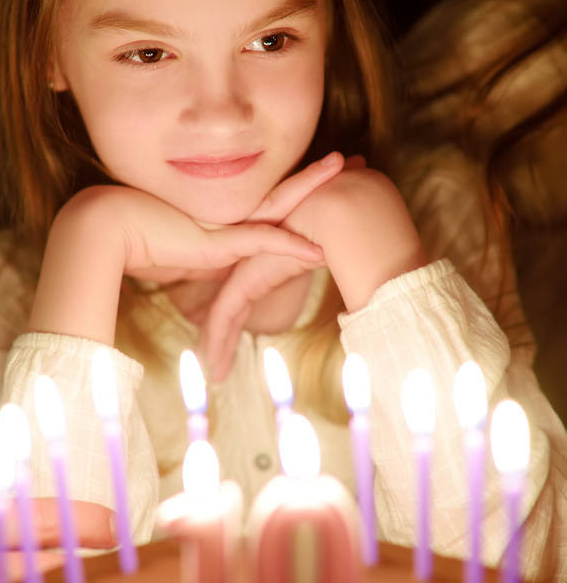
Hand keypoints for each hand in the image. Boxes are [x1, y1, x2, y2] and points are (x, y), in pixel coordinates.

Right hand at [29, 181, 328, 342]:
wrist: (104, 230)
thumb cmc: (133, 239)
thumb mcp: (179, 249)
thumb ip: (202, 254)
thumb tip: (216, 266)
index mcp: (221, 212)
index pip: (268, 196)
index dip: (298, 183)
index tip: (326, 169)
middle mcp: (225, 211)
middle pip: (281, 189)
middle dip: (315, 174)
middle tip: (349, 159)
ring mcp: (222, 222)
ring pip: (278, 204)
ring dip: (313, 190)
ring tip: (346, 168)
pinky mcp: (215, 242)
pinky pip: (261, 244)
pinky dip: (290, 250)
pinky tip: (318, 253)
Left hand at [199, 154, 365, 378]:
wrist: (345, 206)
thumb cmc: (355, 228)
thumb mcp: (346, 258)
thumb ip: (350, 278)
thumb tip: (368, 302)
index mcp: (272, 261)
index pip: (246, 296)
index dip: (238, 322)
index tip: (231, 346)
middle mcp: (254, 263)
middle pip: (230, 307)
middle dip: (220, 338)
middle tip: (214, 369)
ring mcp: (247, 269)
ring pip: (223, 315)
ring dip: (217, 347)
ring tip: (215, 376)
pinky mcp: (247, 277)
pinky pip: (226, 314)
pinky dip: (219, 341)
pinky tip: (215, 366)